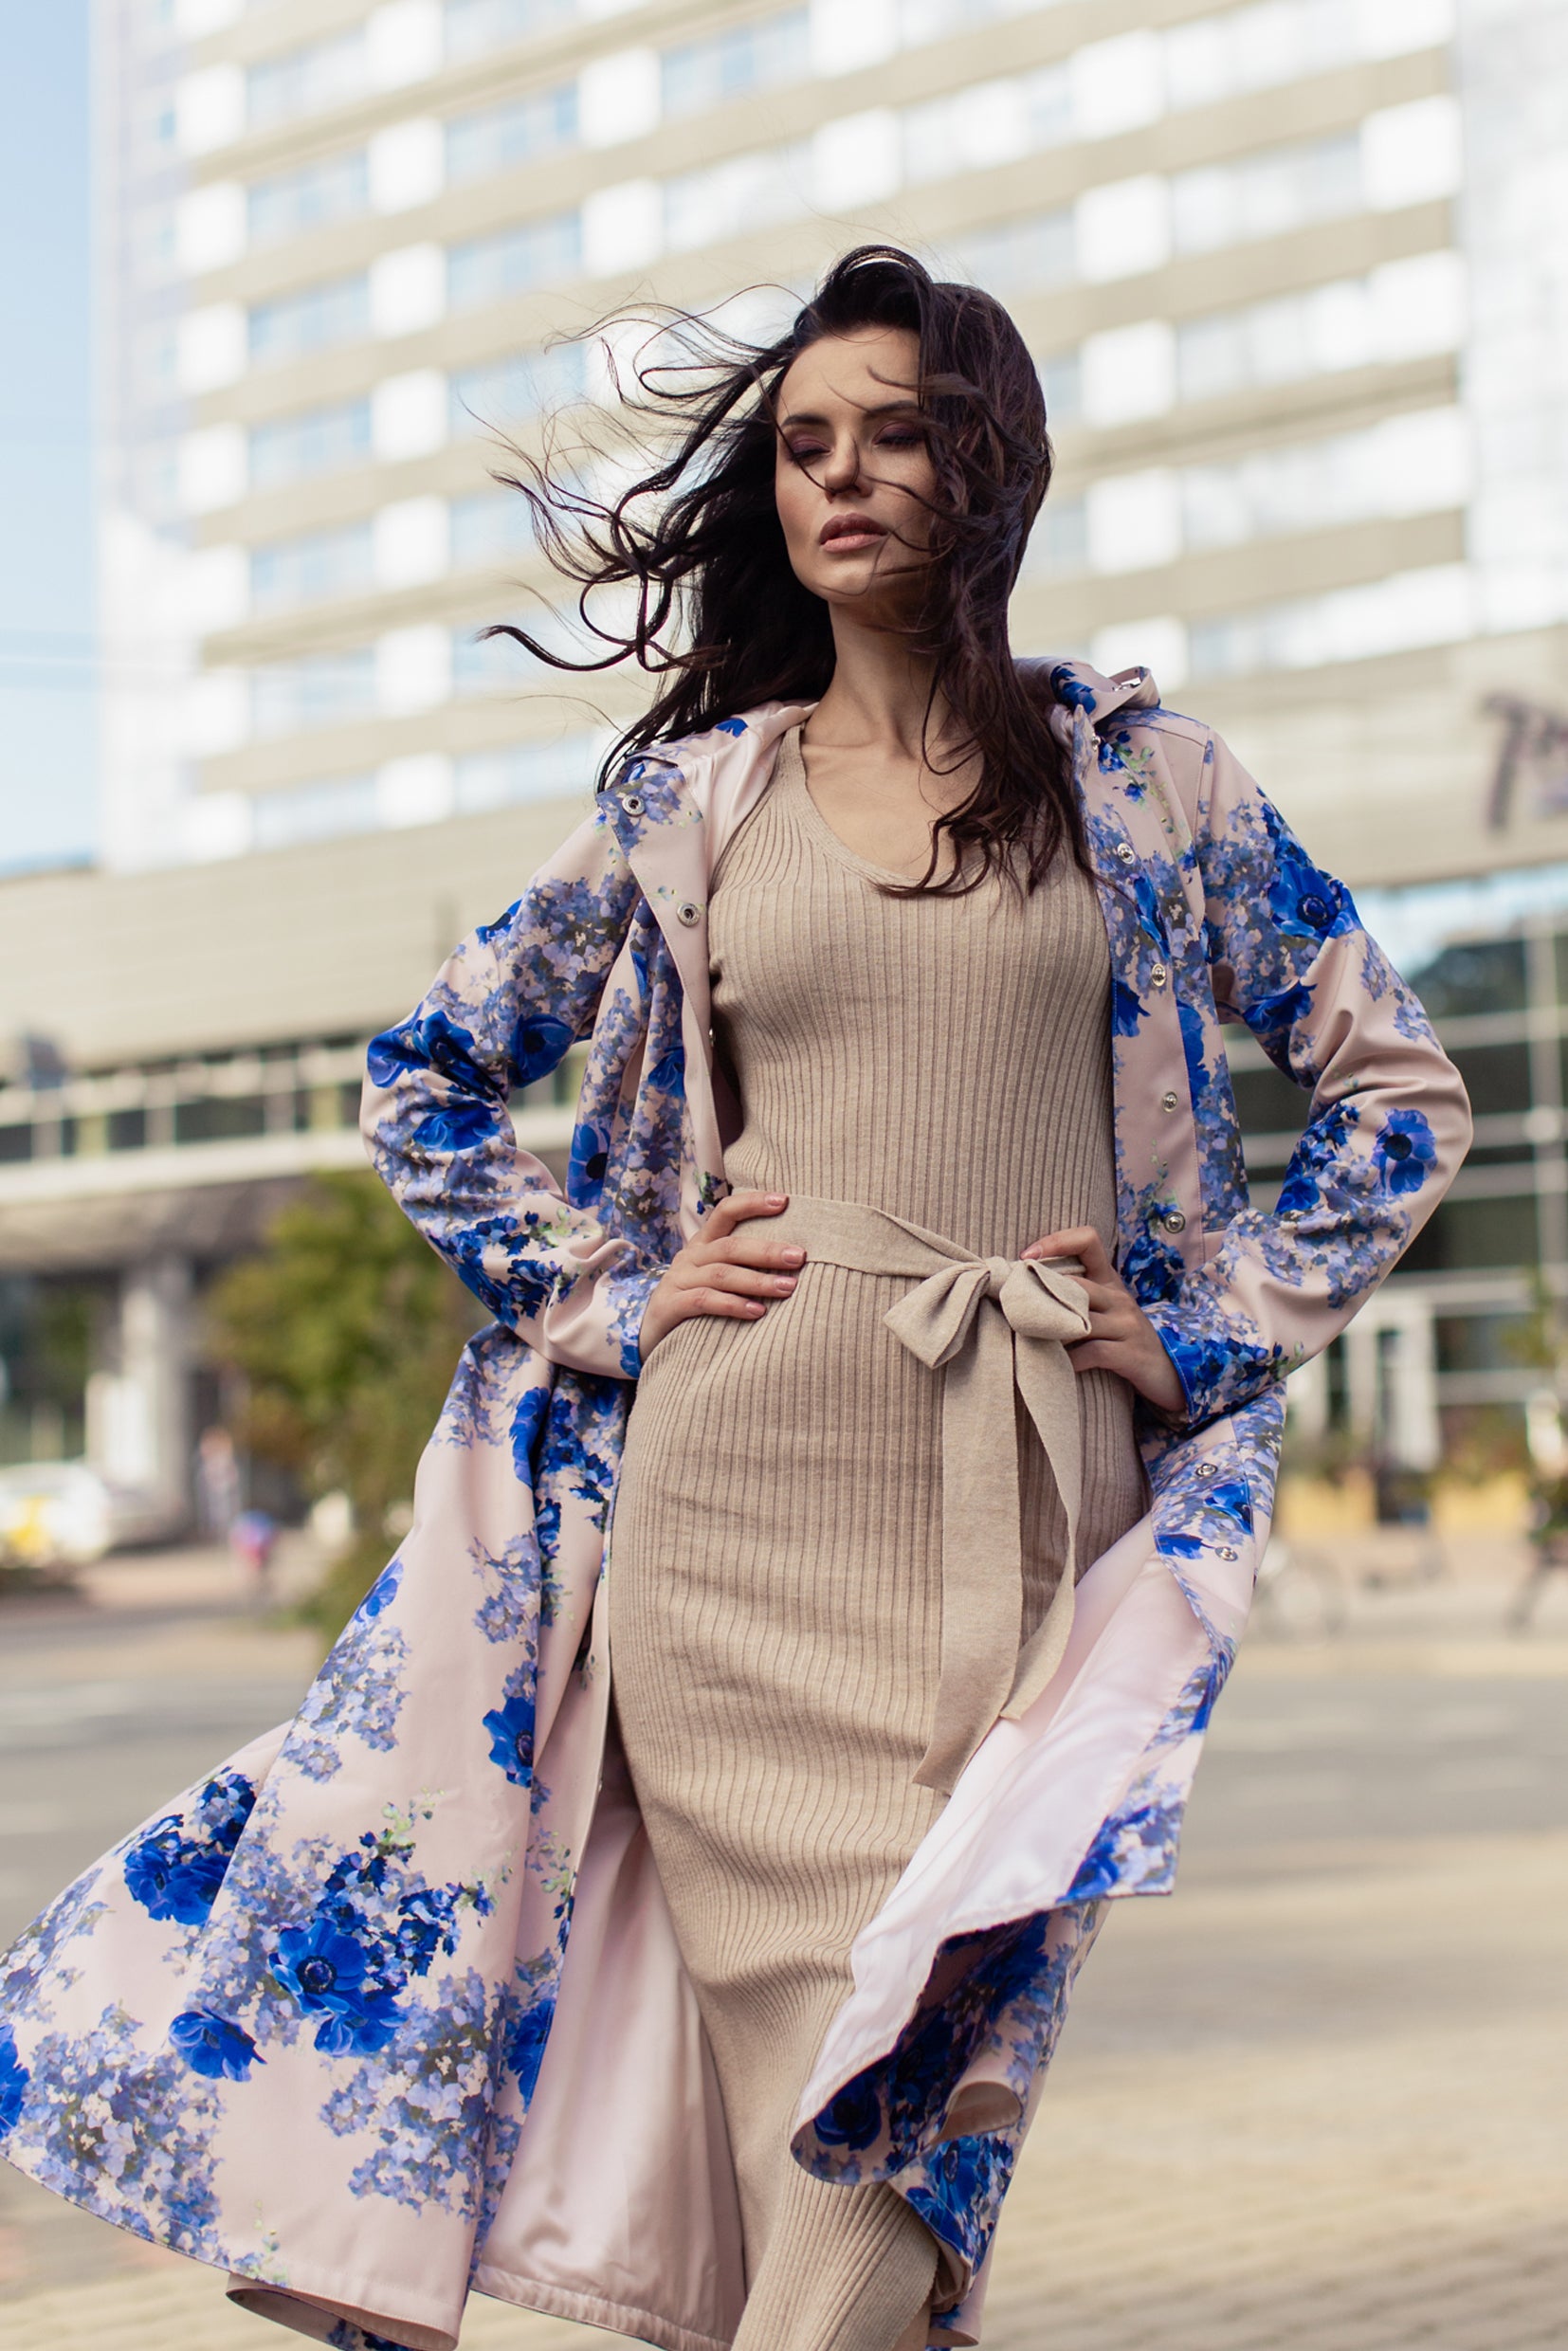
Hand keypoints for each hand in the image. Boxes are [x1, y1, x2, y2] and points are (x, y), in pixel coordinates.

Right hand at [639, 1191, 804, 1357]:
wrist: (649, 1335)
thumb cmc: (694, 1304)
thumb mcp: (715, 1279)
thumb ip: (743, 1266)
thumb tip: (793, 1260)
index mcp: (703, 1244)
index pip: (726, 1212)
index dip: (753, 1203)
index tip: (785, 1201)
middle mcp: (690, 1257)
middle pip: (730, 1247)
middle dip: (767, 1250)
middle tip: (799, 1256)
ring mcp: (677, 1281)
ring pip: (721, 1274)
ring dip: (757, 1281)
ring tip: (788, 1287)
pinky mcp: (669, 1307)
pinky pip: (703, 1301)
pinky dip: (732, 1305)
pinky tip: (757, 1311)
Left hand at [1021, 1225, 1185, 1417]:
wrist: (1170, 1372)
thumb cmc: (1124, 1339)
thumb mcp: (1104, 1311)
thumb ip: (1074, 1298)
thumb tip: (1024, 1291)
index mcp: (1109, 1280)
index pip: (1088, 1240)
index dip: (1056, 1241)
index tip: (1026, 1257)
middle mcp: (1118, 1297)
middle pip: (1076, 1284)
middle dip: (1041, 1294)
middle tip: (1011, 1305)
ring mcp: (1126, 1325)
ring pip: (1081, 1319)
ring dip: (1049, 1329)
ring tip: (1025, 1335)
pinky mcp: (1129, 1354)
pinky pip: (1092, 1352)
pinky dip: (1069, 1361)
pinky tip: (1056, 1367)